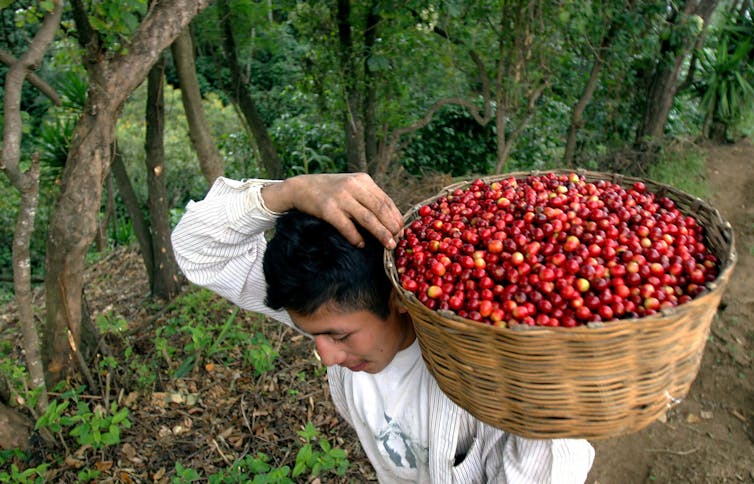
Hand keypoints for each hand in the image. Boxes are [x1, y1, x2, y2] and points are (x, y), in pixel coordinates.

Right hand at [262, 173, 402, 248]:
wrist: (300, 187)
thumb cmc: (329, 190)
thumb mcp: (351, 186)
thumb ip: (368, 197)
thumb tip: (389, 219)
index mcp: (363, 180)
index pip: (385, 200)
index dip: (396, 216)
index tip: (402, 230)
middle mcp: (353, 186)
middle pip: (380, 209)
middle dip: (392, 227)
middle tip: (398, 240)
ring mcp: (340, 197)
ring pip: (368, 218)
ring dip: (380, 233)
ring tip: (389, 245)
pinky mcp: (328, 209)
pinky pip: (347, 226)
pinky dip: (356, 237)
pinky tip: (361, 244)